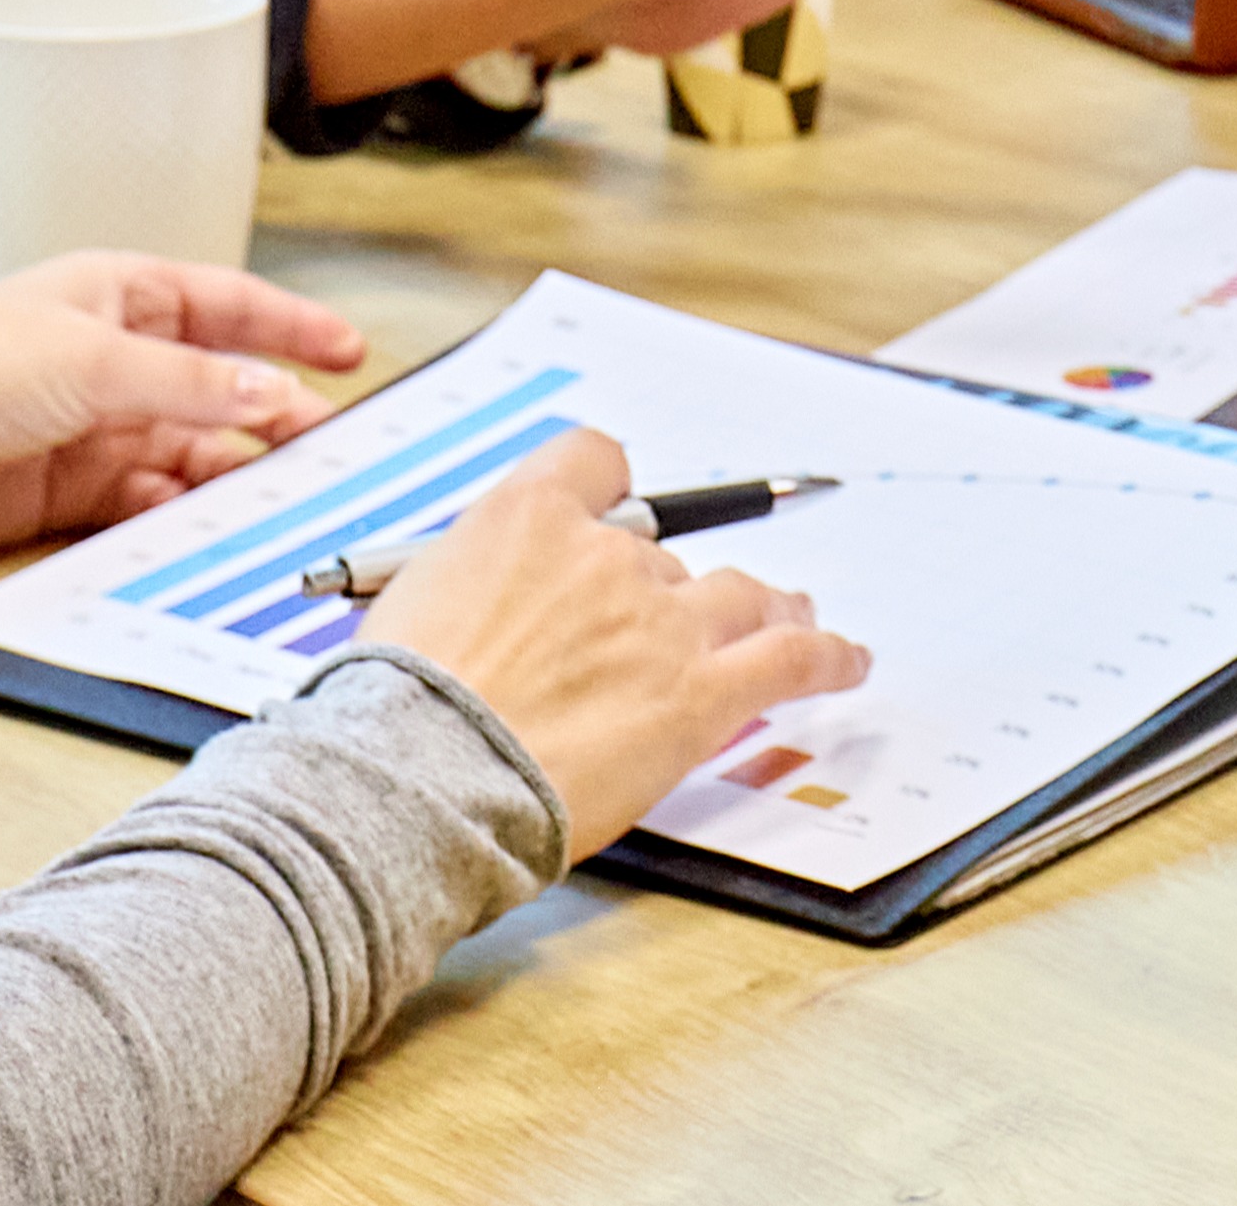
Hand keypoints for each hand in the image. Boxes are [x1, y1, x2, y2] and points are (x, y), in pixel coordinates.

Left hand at [0, 253, 369, 557]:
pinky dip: (186, 510)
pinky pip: (153, 498)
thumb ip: (189, 381)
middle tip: (331, 445)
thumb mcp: (96, 357)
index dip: (292, 328)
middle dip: (277, 412)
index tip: (349, 351)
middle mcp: (119, 358)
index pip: (229, 307)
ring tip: (284, 492)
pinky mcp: (79, 486)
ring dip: (236, 469)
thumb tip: (270, 392)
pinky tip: (216, 522)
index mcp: (123, 297)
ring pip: (195, 448)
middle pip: (221, 386)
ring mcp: (102, 424)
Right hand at [349, 427, 877, 849]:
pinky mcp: (698, 692)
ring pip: (740, 594)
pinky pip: (790, 658)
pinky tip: (845, 662)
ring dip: (767, 606)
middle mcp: (603, 555)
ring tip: (791, 615)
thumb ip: (465, 591)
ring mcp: (660, 622)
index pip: (595, 461)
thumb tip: (474, 610)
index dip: (614, 492)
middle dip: (666, 592)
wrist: (418, 775)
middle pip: (663, 555)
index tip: (620, 514)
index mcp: (524, 520)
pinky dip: (829, 658)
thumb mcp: (407, 610)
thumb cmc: (391, 712)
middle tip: (674, 627)